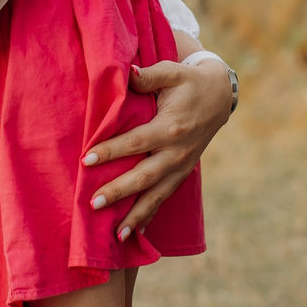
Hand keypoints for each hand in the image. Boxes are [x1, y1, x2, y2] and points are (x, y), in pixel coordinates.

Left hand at [83, 55, 234, 239]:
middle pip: (144, 176)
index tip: (87, 160)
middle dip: (119, 191)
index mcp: (170, 127)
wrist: (220, 96)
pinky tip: (133, 232)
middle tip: (93, 203)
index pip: (136, 142)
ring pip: (156, 195)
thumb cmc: (188, 82)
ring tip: (115, 234)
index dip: (111, 151)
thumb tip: (127, 73)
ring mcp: (182, 166)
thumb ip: (148, 76)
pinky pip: (164, 197)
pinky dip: (149, 215)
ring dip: (135, 215)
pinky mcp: (182, 173)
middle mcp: (177, 152)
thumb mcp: (171, 72)